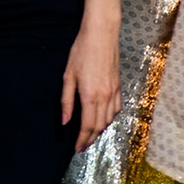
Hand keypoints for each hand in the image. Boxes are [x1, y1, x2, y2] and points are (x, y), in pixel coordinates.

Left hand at [62, 20, 120, 152]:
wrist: (101, 35)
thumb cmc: (81, 52)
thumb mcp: (68, 76)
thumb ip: (66, 101)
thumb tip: (65, 122)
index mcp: (90, 96)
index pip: (87, 126)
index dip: (82, 140)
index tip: (77, 148)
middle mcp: (105, 98)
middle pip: (99, 126)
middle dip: (91, 139)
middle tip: (82, 146)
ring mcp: (114, 92)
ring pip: (109, 119)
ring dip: (100, 129)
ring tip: (90, 134)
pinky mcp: (119, 86)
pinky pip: (116, 109)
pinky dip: (110, 118)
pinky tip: (103, 119)